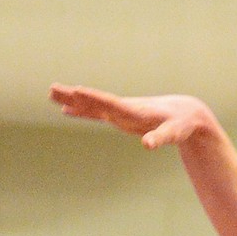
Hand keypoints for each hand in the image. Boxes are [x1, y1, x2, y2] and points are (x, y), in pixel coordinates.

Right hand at [49, 87, 217, 151]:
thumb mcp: (173, 132)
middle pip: (95, 101)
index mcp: (134, 110)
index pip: (110, 103)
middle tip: (53, 90)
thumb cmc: (181, 124)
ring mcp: (119, 111)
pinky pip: (96, 113)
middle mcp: (123, 108)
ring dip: (73, 101)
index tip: (76, 91)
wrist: (185, 113)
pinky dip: (81, 111)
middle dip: (76, 97)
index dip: (93, 99)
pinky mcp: (120, 116)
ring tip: (51, 94)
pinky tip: (66, 111)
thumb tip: (148, 145)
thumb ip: (160, 138)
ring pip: (92, 105)